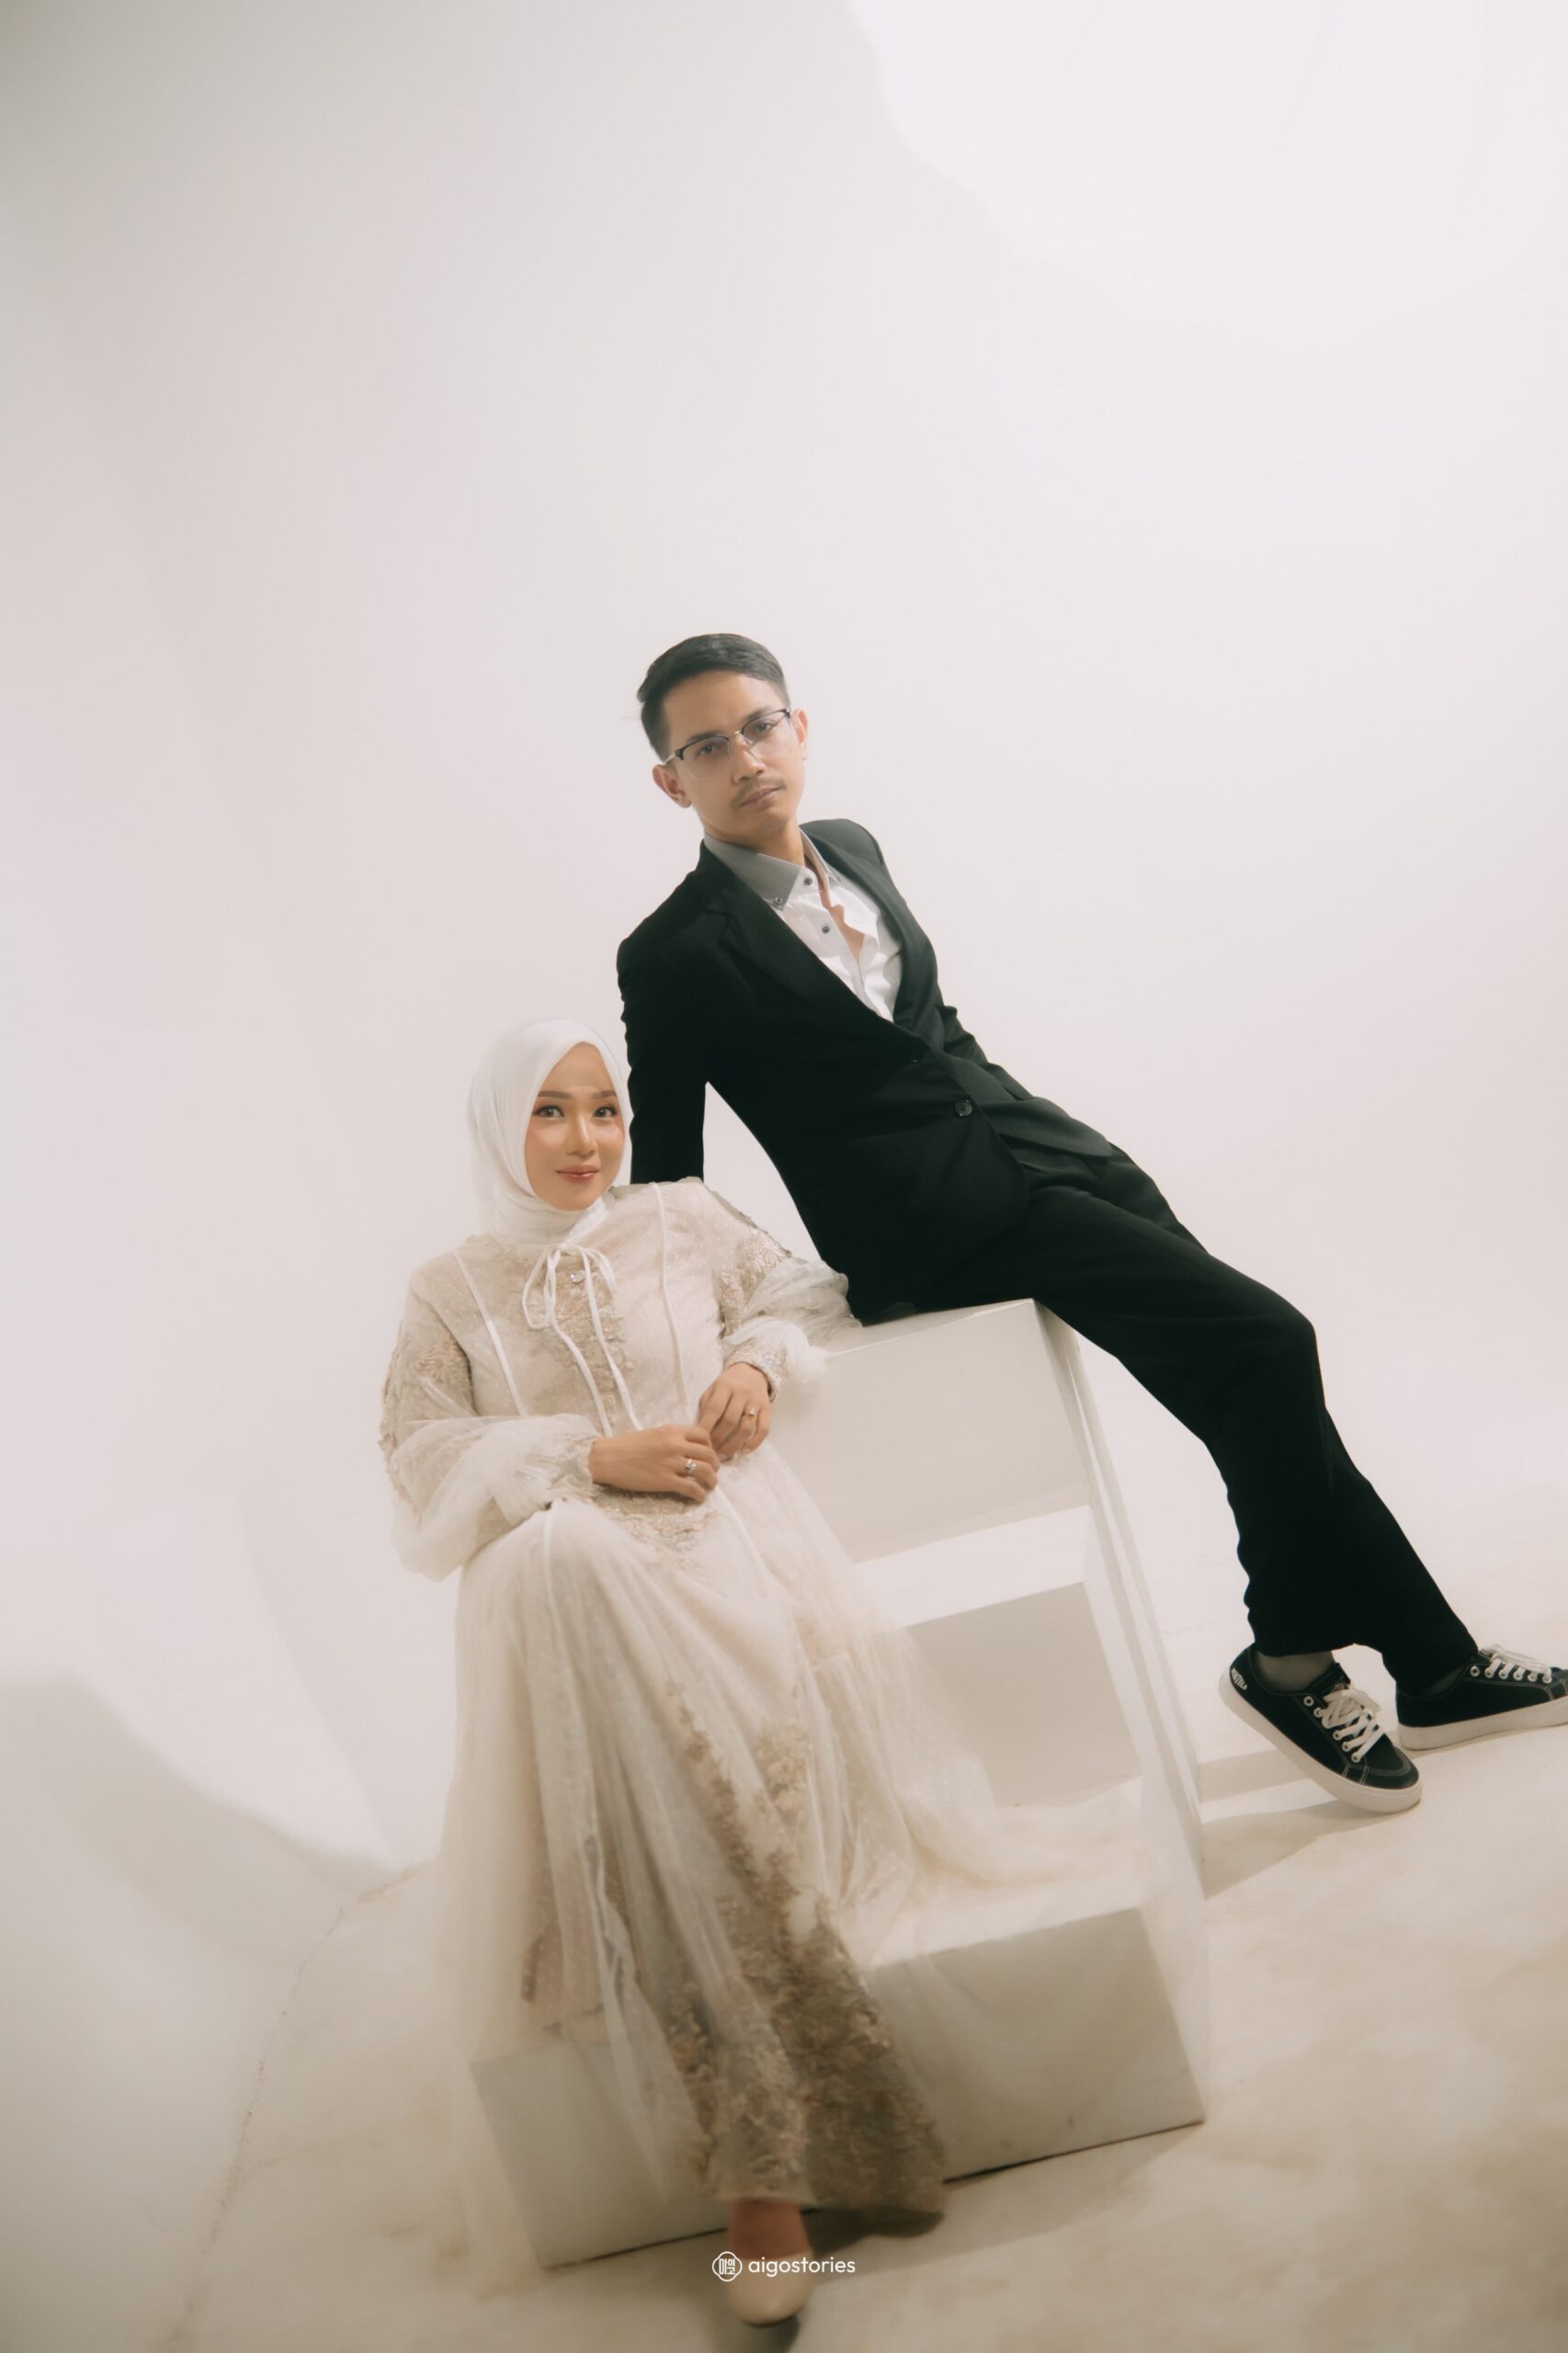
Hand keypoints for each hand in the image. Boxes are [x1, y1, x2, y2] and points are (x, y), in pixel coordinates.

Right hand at [588, 1425, 718, 1500]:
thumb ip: (672, 1437)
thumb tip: (687, 1447)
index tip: (708, 1454)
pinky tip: (699, 1497)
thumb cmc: (626, 1445)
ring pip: (705, 1471)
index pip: (704, 1435)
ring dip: (712, 1480)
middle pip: (709, 1454)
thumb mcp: (653, 1433)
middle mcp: (676, 1445)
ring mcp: (672, 1463)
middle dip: (715, 1465)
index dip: (711, 1446)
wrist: (608, 1458)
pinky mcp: (666, 1481)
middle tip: (713, 1472)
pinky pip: (692, 1489)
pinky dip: (700, 1494)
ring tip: (710, 1485)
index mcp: (673, 1431)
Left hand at [697, 1362, 771, 1460]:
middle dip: (719, 1439)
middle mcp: (742, 1393)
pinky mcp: (768, 1409)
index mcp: (725, 1386)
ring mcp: (756, 1402)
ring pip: (746, 1427)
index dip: (707, 1427)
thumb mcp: (713, 1389)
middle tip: (711, 1452)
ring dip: (734, 1445)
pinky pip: (763, 1429)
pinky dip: (755, 1443)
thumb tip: (701, 1431)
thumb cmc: (727, 1384)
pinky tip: (744, 1451)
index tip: (700, 1441)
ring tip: (724, 1455)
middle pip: (730, 1421)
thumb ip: (706, 1406)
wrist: (752, 1371)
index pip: (715, 1409)